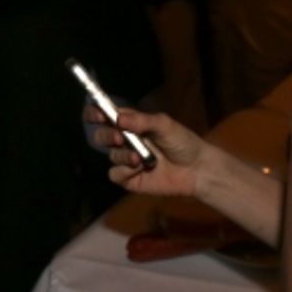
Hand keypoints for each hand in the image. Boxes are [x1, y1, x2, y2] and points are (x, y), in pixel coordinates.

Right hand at [88, 104, 205, 198]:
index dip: (95, 113)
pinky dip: (124, 172)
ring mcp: (125, 160)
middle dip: (106, 136)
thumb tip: (118, 118)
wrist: (196, 169)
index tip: (96, 115)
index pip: (104, 115)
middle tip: (119, 138)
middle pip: (100, 135)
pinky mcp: (129, 179)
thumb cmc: (182, 142)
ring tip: (140, 159)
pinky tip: (139, 170)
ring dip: (122, 156)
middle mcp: (124, 140)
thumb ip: (142, 121)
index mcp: (130, 123)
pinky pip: (115, 174)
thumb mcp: (165, 125)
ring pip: (110, 156)